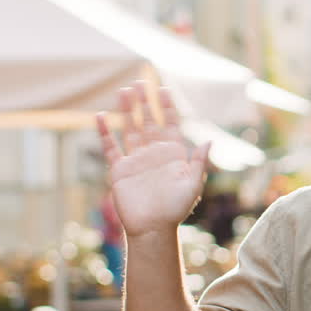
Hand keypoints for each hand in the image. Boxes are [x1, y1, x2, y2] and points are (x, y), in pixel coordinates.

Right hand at [96, 83, 209, 238]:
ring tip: (124, 91)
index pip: (171, 124)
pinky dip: (105, 132)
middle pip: (148, 121)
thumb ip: (199, 162)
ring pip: (130, 128)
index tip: (165, 89)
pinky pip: (110, 147)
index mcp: (173, 154)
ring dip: (127, 110)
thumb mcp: (193, 184)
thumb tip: (209, 141)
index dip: (168, 107)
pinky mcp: (120, 169)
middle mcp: (154, 153)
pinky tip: (101, 116)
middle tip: (141, 82)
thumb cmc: (176, 209)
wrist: (153, 228)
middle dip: (145, 102)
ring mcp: (136, 159)